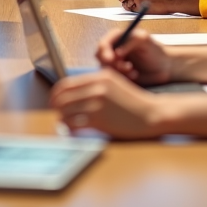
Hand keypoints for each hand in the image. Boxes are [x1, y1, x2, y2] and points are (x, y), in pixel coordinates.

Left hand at [50, 69, 166, 138]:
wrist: (152, 114)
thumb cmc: (133, 102)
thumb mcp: (114, 84)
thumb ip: (95, 85)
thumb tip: (72, 94)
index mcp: (99, 77)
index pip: (66, 83)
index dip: (56, 94)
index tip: (55, 101)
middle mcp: (97, 87)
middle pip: (62, 97)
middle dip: (56, 106)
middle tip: (57, 113)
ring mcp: (97, 103)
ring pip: (65, 110)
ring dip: (62, 118)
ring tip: (66, 123)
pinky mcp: (99, 119)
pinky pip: (74, 123)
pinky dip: (69, 128)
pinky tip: (73, 130)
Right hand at [95, 28, 173, 85]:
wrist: (164, 67)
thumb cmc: (155, 50)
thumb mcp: (144, 40)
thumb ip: (131, 41)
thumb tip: (117, 52)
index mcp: (117, 38)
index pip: (103, 43)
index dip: (104, 51)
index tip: (111, 59)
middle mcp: (112, 50)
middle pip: (99, 57)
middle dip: (110, 64)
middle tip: (126, 67)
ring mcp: (114, 64)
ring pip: (106, 69)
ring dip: (118, 71)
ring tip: (133, 71)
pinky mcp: (118, 76)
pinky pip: (113, 79)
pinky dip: (122, 78)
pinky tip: (135, 75)